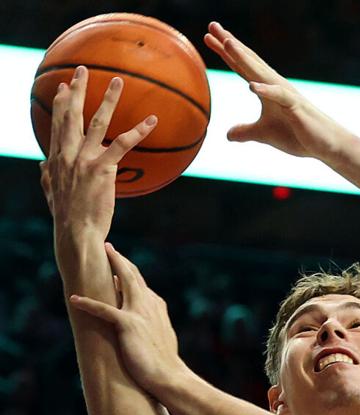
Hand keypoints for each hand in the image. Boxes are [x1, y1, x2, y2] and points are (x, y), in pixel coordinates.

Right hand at [44, 66, 157, 241]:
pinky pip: (123, 144)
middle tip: (82, 70)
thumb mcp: (51, 193)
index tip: (62, 86)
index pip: (58, 124)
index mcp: (57, 158)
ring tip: (118, 81)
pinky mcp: (102, 169)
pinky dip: (138, 131)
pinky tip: (151, 121)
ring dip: (108, 99)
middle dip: (76, 90)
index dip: (60, 103)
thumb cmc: (67, 217)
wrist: (76, 233)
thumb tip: (43, 165)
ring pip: (97, 122)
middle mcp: (68, 154)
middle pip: (72, 114)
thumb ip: (47, 176)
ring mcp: (84, 160)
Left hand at [67, 243, 186, 394]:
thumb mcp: (163, 337)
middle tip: (109, 247)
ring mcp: (139, 313)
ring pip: (122, 282)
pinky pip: (103, 310)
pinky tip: (74, 299)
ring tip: (94, 258)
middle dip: (120, 260)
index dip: (131, 273)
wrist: (169, 376)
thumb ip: (155, 324)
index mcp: (157, 308)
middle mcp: (149, 305)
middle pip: (133, 276)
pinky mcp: (128, 324)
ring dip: (109, 268)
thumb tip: (150, 321)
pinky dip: (88, 304)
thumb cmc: (165, 363)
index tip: (121, 265)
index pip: (142, 286)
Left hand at [204, 21, 343, 160]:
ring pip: (261, 72)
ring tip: (227, 42)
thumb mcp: (265, 134)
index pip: (242, 67)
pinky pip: (279, 96)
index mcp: (266, 90)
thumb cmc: (299, 136)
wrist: (327, 145)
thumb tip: (228, 135)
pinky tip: (251, 86)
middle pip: (249, 61)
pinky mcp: (295, 107)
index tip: (209, 37)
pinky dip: (266, 90)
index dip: (225, 53)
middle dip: (230, 44)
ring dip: (244, 58)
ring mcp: (285, 94)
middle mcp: (274, 86)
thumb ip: (246, 132)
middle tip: (213, 26)